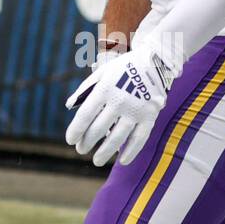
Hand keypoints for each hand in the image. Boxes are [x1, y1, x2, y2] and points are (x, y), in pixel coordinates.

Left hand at [65, 40, 178, 166]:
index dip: (76, 129)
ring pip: (118, 137)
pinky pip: (140, 139)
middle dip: (87, 142)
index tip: (70, 140)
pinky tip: (122, 161)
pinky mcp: (150, 117)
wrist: (154, 62)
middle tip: (80, 150)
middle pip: (99, 128)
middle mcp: (120, 101)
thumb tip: (69, 106)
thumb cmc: (122, 69)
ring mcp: (136, 110)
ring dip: (106, 152)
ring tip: (96, 160)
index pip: (86, 114)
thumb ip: (85, 89)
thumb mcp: (101, 72)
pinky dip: (131, 151)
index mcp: (105, 89)